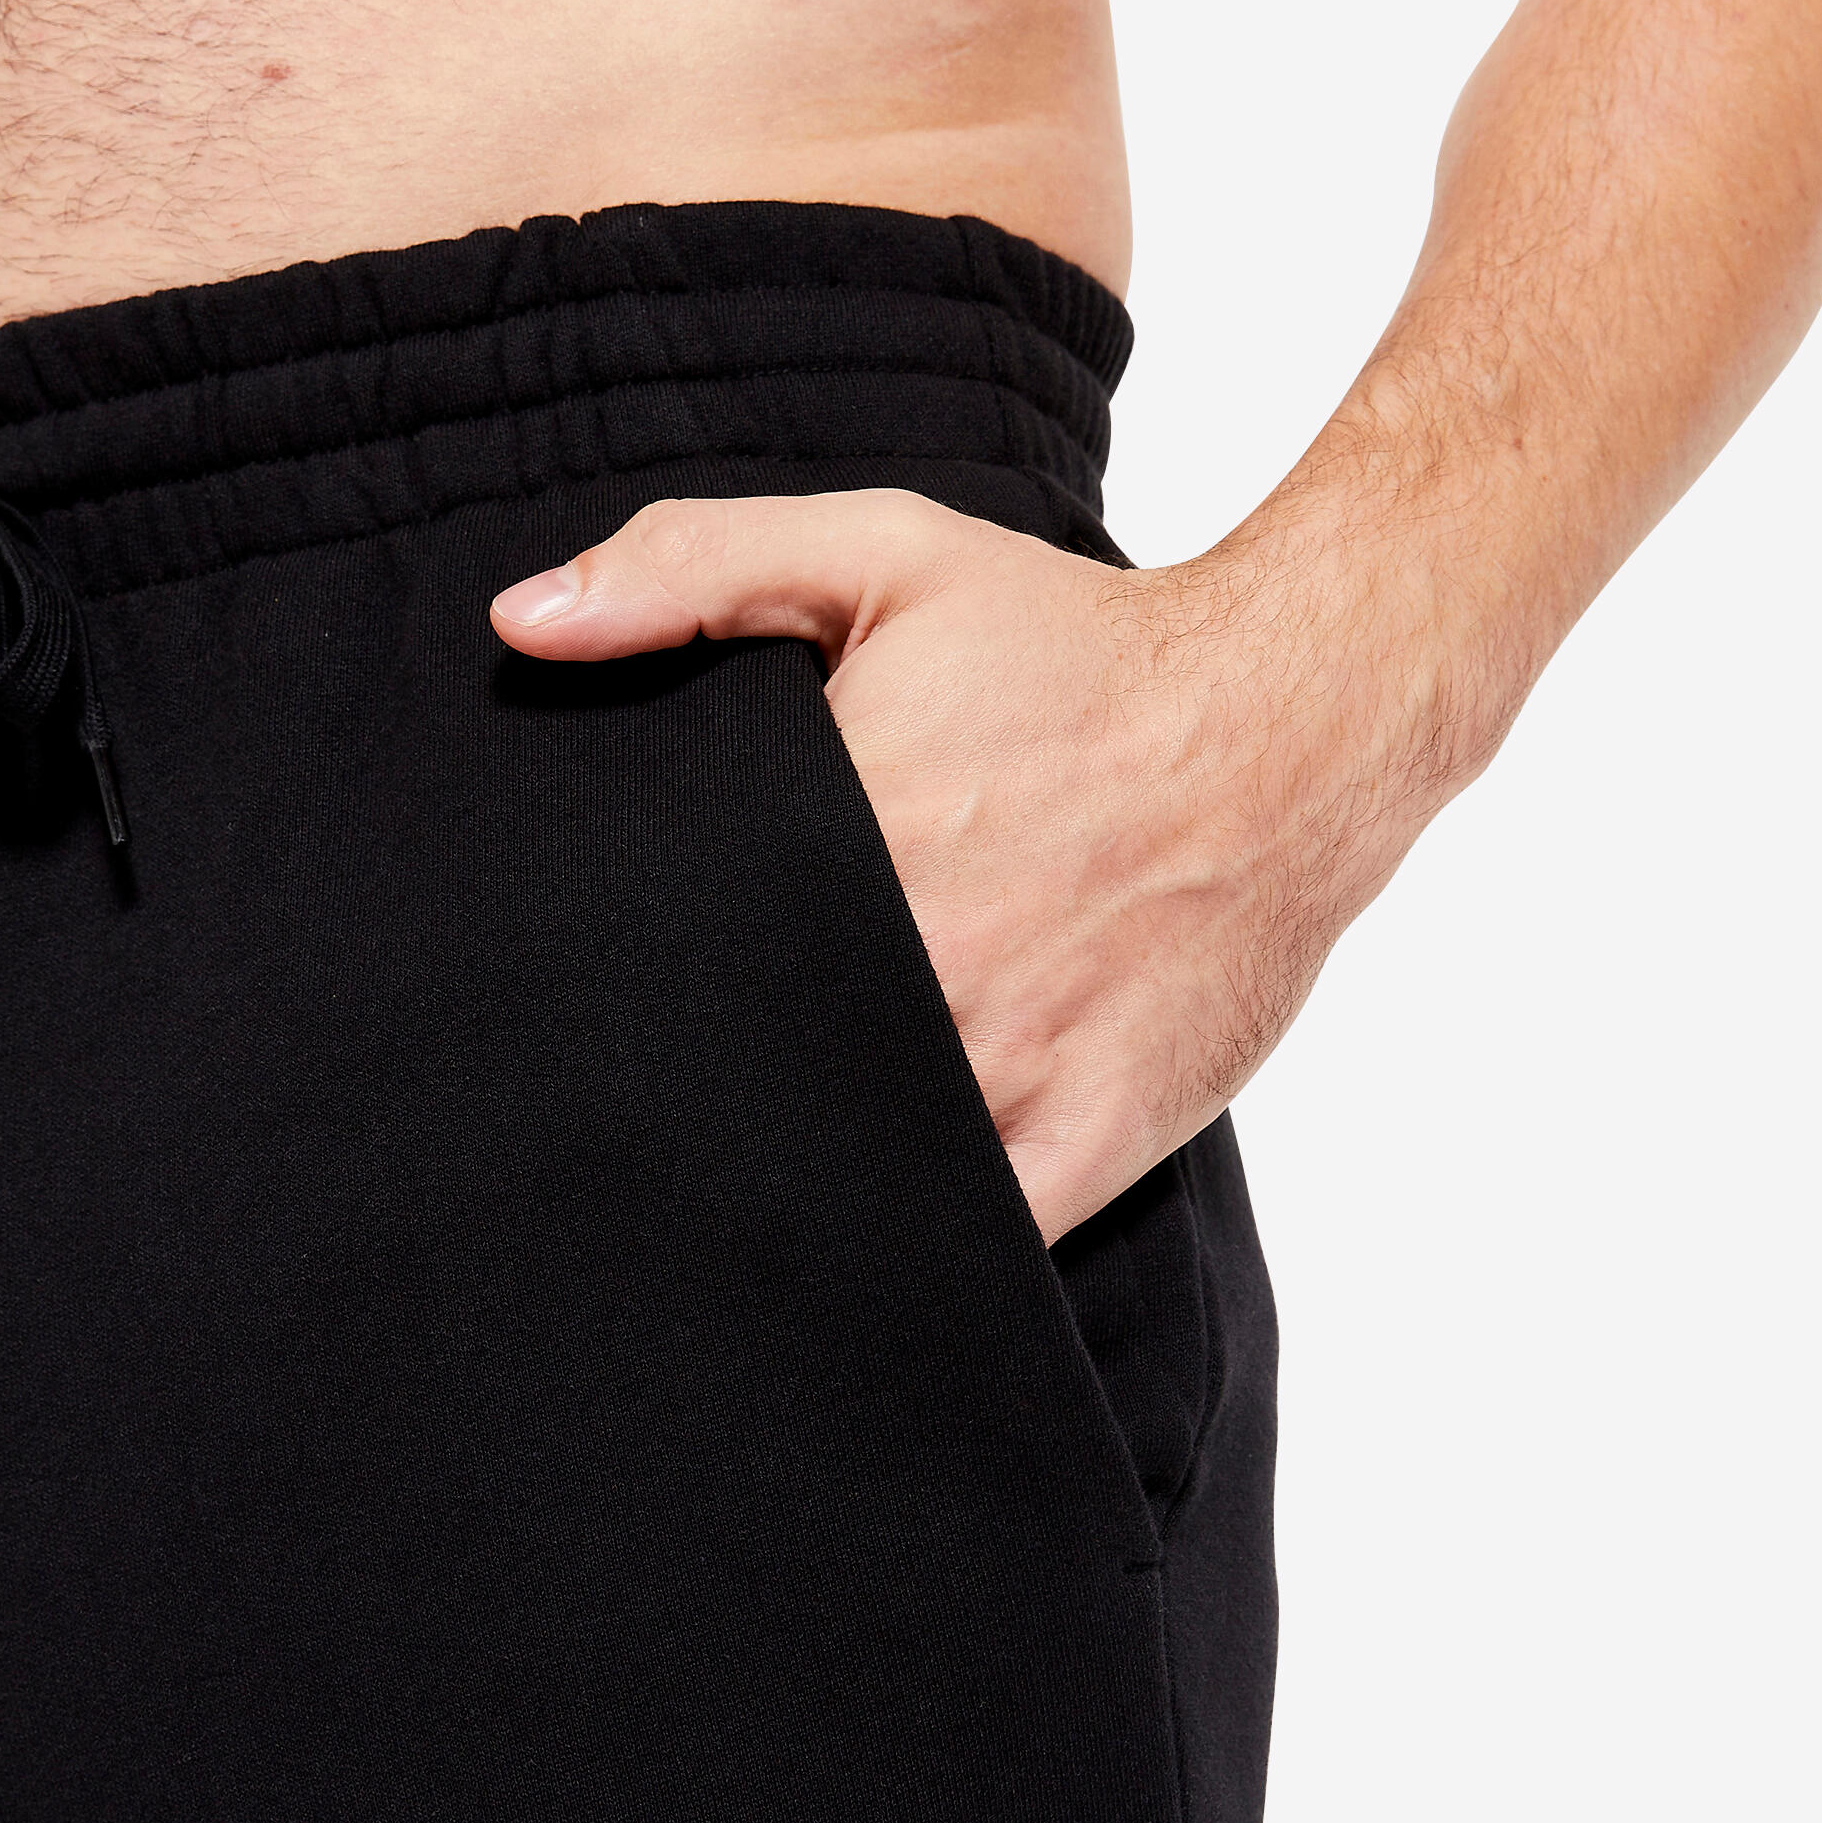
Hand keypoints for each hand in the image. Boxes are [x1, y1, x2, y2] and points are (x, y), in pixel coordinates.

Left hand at [490, 490, 1440, 1245]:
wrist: (1299, 719)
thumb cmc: (1080, 646)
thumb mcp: (883, 557)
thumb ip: (690, 571)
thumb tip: (522, 625)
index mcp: (840, 841)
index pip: (664, 961)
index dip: (603, 1011)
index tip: (562, 1032)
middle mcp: (915, 970)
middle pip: (739, 1084)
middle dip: (678, 1107)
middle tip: (615, 1129)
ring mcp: (1003, 1070)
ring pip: (844, 1178)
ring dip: (783, 1190)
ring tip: (721, 1200)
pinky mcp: (1084, 1141)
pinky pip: (964, 1246)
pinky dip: (903, 1263)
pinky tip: (849, 1266)